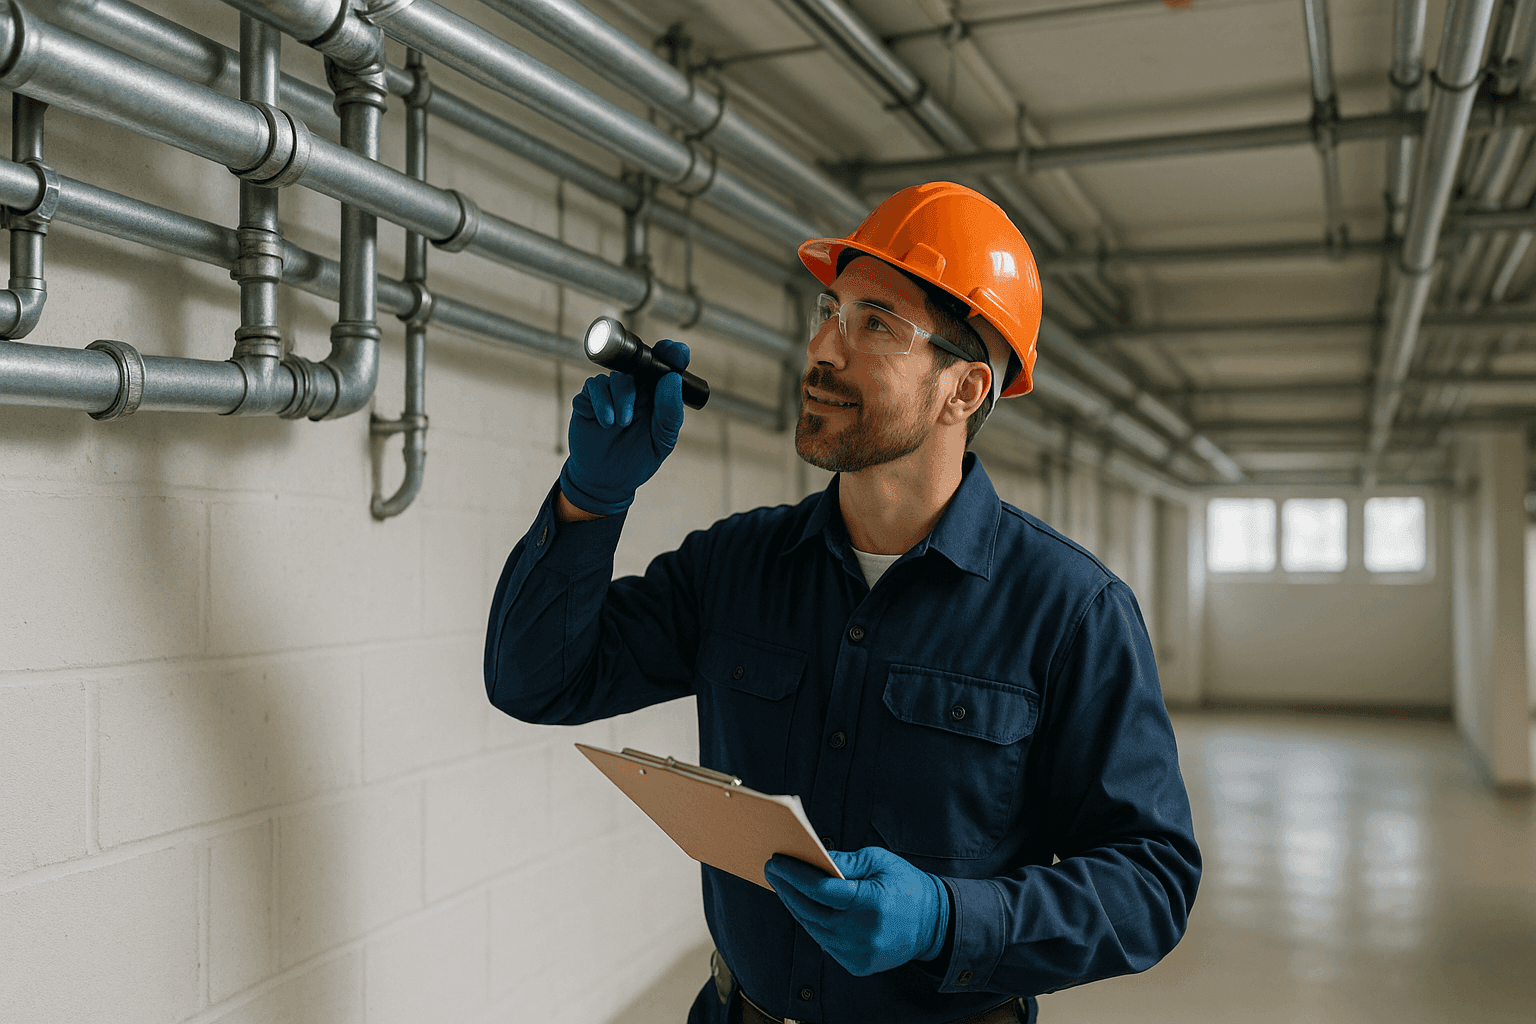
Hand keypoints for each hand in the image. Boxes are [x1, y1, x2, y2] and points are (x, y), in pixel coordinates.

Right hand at [559, 340, 689, 515]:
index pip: (665, 367)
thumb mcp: (662, 441)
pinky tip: (605, 422)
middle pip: (639, 365)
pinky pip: (593, 387)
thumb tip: (671, 380)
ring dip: (621, 398)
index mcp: (656, 396)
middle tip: (644, 392)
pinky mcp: (588, 400)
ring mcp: (610, 393)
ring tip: (621, 423)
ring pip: (617, 377)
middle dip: (644, 369)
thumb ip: (670, 413)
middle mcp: (635, 390)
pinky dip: (600, 403)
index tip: (676, 350)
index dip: (671, 354)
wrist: (607, 480)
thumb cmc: (638, 458)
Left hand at [764, 847, 949, 976]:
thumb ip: (847, 860)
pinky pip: (825, 942)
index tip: (776, 861)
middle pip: (810, 910)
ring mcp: (858, 953)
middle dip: (787, 889)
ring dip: (794, 906)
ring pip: (813, 928)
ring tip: (783, 887)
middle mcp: (861, 932)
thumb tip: (815, 858)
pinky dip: (812, 923)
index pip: (821, 889)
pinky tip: (803, 907)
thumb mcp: (881, 861)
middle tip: (772, 871)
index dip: (795, 875)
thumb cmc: (906, 886)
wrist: (934, 925)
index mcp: (870, 903)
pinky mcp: (856, 964)